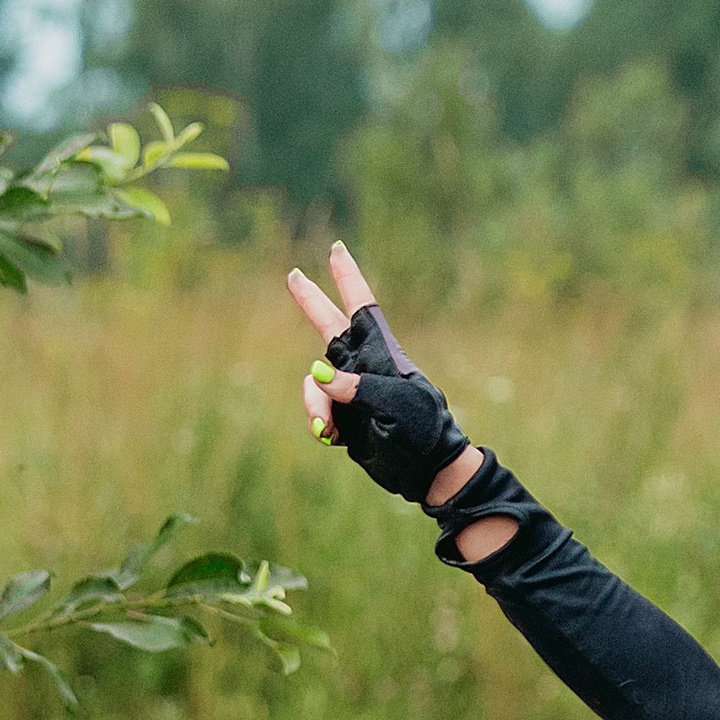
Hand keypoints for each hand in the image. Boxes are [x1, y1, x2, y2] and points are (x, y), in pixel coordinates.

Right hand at [288, 243, 481, 504]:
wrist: (425, 470)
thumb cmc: (422, 431)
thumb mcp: (396, 404)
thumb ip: (357, 387)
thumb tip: (319, 377)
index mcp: (381, 354)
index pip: (361, 308)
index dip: (348, 278)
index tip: (337, 249)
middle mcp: (362, 367)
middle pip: (329, 326)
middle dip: (311, 302)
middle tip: (294, 275)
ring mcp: (350, 391)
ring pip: (313, 382)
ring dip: (313, 402)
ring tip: (327, 428)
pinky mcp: (343, 416)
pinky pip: (316, 409)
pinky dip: (317, 422)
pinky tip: (330, 437)